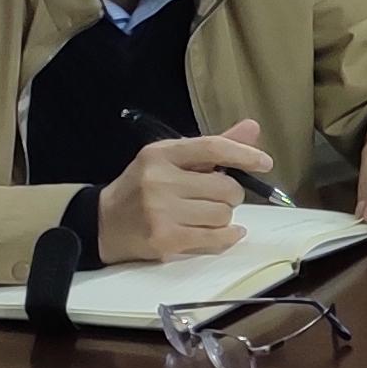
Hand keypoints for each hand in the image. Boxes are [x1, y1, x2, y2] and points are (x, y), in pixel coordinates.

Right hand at [96, 122, 272, 262]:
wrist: (102, 222)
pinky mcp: (165, 239)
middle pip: (225, 188)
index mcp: (161, 154)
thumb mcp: (169, 159)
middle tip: (216, 197)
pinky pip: (215, 238)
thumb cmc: (143, 188)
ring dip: (223, 216)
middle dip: (230, 195)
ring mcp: (161, 211)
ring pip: (223, 214)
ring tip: (204, 214)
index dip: (244, 154)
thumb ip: (212, 147)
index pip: (212, 148)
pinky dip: (227, 236)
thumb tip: (252, 128)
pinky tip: (226, 233)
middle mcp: (160, 180)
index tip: (264, 162)